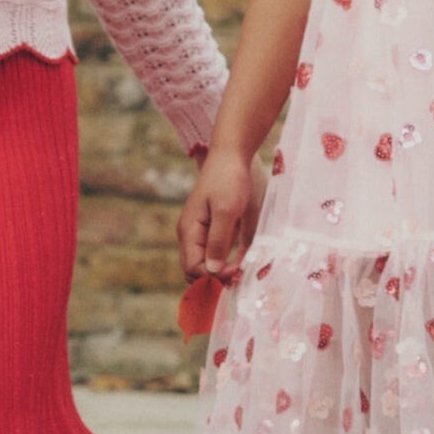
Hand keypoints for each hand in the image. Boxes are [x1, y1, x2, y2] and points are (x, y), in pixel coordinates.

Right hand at [178, 145, 262, 279]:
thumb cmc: (228, 180)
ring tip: (242, 273)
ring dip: (222, 273)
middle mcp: (192, 236)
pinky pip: (218, 255)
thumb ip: (217, 241)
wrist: (232, 155)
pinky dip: (229, 263)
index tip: (235, 272)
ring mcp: (203, 233)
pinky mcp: (216, 229)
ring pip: (206, 265)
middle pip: (196, 270)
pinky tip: (244, 264)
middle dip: (215, 278)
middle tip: (239, 276)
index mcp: (189, 231)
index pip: (193, 268)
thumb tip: (210, 271)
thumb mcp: (225, 211)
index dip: (213, 276)